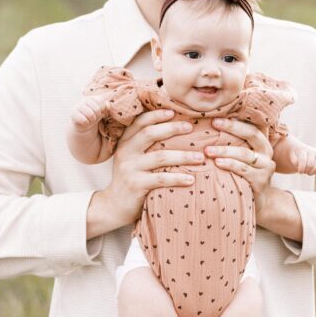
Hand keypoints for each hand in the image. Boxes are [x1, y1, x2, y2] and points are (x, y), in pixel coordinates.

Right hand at [70, 96, 106, 131]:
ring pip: (90, 114)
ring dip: (92, 120)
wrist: (83, 124)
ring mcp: (78, 106)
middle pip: (97, 109)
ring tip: (90, 120)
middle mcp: (84, 100)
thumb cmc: (94, 116)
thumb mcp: (101, 111)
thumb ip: (105, 107)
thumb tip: (108, 105)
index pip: (101, 101)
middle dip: (98, 115)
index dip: (103, 108)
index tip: (100, 111)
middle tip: (95, 117)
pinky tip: (85, 122)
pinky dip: (86, 123)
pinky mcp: (73, 114)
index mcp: (92, 98)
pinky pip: (84, 120)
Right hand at [86, 109, 204, 236]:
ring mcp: (129, 168)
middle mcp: (125, 152)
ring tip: (200, 157)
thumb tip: (175, 126)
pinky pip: (161, 179)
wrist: (115, 205)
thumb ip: (146, 144)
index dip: (156, 115)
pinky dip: (178, 178)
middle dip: (172, 129)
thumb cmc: (132, 177)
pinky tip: (191, 179)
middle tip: (191, 128)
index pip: (140, 122)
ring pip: (160, 157)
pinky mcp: (135, 185)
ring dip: (183, 156)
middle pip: (150, 134)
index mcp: (126, 142)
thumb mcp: (134, 157)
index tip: (174, 112)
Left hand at [205, 117, 274, 196]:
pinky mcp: (261, 181)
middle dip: (231, 128)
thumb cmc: (244, 175)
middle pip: (252, 135)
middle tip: (213, 125)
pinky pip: (243, 170)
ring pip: (245, 154)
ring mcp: (266, 168)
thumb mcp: (242, 158)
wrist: (259, 202)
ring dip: (225, 150)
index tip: (215, 119)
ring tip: (208, 150)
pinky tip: (217, 163)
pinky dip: (230, 165)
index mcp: (262, 144)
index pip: (251, 127)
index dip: (234, 122)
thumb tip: (213, 124)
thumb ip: (235, 143)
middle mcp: (267, 153)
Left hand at [290, 145, 315, 175]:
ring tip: (308, 173)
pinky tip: (314, 173)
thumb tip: (298, 163)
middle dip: (306, 171)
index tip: (299, 172)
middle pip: (310, 165)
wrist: (303, 151)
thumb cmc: (296, 156)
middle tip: (304, 172)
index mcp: (304, 149)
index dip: (301, 168)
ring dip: (312, 172)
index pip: (303, 160)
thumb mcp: (292, 157)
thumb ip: (295, 160)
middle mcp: (312, 151)